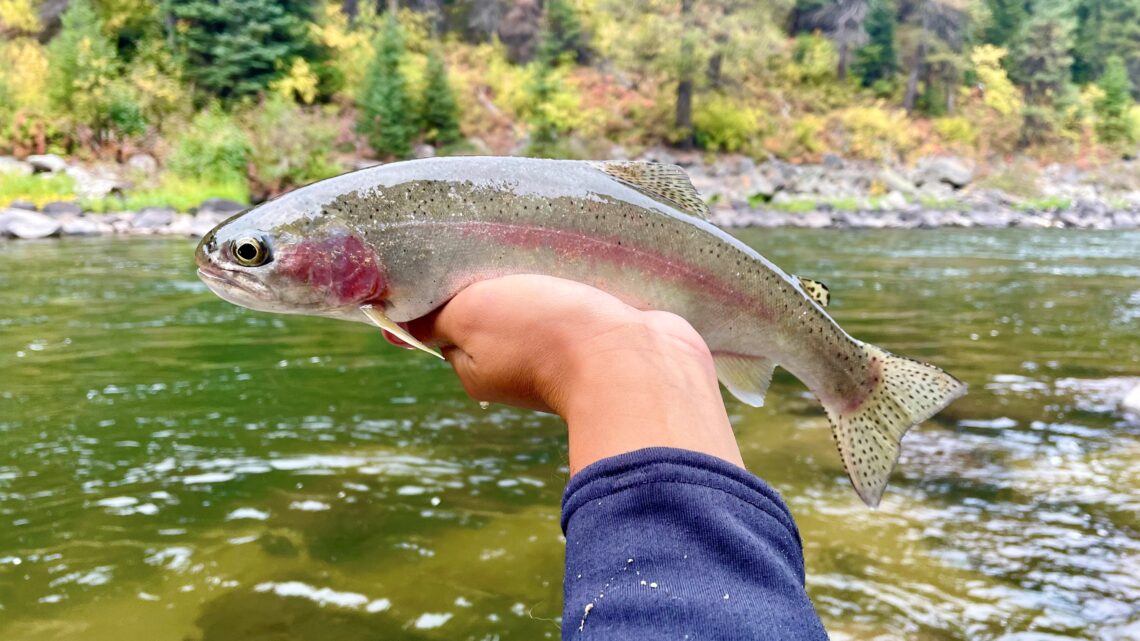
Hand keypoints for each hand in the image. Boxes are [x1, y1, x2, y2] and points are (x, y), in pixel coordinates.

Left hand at [402, 275, 743, 475]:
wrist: (636, 362)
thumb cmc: (544, 336)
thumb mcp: (469, 316)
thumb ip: (430, 318)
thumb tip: (393, 323)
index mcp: (476, 368)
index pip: (445, 323)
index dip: (444, 290)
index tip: (451, 255)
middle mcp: (515, 368)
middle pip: (493, 312)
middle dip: (497, 277)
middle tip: (503, 244)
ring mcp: (563, 356)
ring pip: (539, 305)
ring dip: (541, 277)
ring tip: (546, 249)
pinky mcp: (602, 339)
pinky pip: (580, 305)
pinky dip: (577, 284)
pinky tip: (581, 265)